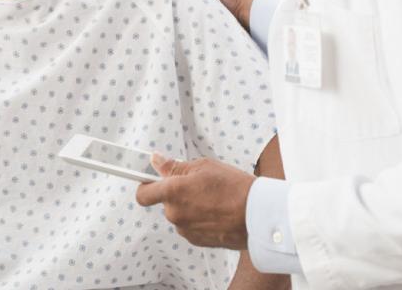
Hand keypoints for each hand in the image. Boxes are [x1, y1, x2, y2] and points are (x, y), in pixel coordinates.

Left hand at [136, 153, 254, 249]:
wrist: (258, 216)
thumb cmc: (234, 187)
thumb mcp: (203, 166)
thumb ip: (175, 166)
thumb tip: (156, 161)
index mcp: (173, 193)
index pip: (143, 194)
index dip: (145, 185)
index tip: (150, 179)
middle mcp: (175, 214)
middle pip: (165, 202)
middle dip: (175, 193)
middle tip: (197, 184)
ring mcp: (185, 230)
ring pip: (178, 214)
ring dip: (188, 206)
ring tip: (211, 198)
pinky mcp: (196, 241)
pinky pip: (189, 225)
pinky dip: (197, 218)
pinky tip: (215, 211)